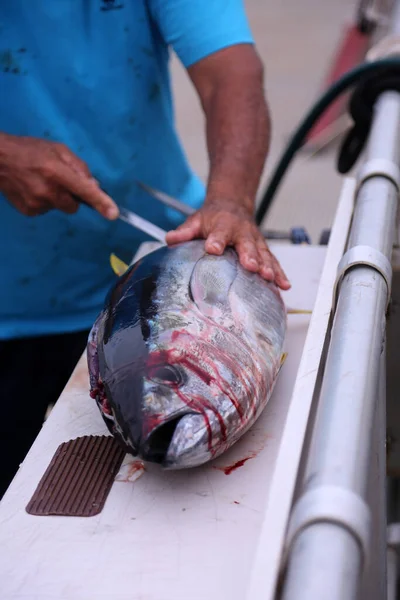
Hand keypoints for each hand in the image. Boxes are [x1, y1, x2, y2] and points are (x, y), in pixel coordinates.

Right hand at [0, 133, 118, 218]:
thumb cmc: (30, 150)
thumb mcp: (58, 150)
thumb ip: (79, 167)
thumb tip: (95, 185)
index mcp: (56, 172)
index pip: (84, 190)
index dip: (100, 202)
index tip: (113, 214)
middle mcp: (47, 190)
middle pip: (74, 206)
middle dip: (71, 196)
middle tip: (58, 181)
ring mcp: (36, 204)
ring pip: (60, 208)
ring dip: (56, 198)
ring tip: (41, 182)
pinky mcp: (29, 212)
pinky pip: (47, 211)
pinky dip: (44, 202)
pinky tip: (32, 189)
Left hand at [165, 200, 290, 290]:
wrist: (233, 203)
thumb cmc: (212, 216)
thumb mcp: (195, 220)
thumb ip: (184, 232)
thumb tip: (169, 239)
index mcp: (223, 225)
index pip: (219, 233)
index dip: (216, 240)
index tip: (213, 248)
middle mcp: (242, 232)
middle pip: (247, 244)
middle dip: (250, 255)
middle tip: (251, 266)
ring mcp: (255, 241)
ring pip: (263, 253)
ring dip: (268, 266)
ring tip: (270, 278)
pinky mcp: (263, 250)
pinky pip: (273, 261)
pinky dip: (280, 273)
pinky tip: (284, 286)